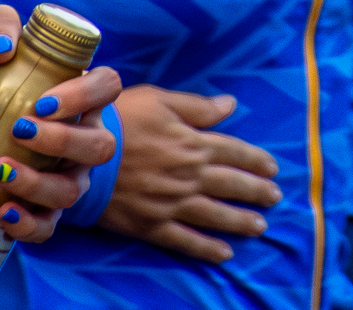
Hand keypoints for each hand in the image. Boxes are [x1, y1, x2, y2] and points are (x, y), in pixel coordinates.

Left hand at [0, 6, 122, 244]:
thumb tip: (3, 48)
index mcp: (77, 96)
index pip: (108, 86)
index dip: (86, 95)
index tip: (44, 101)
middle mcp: (81, 138)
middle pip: (100, 145)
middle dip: (62, 142)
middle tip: (19, 131)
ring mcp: (65, 177)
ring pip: (74, 190)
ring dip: (39, 184)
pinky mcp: (39, 208)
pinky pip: (48, 226)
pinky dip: (29, 223)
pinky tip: (3, 213)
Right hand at [97, 85, 283, 263]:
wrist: (77, 153)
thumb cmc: (117, 119)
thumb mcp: (158, 100)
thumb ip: (197, 106)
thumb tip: (230, 105)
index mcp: (192, 142)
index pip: (235, 152)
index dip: (256, 160)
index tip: (273, 168)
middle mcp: (188, 174)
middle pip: (232, 184)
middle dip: (257, 191)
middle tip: (275, 197)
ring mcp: (171, 202)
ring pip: (215, 215)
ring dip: (241, 221)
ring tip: (260, 226)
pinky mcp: (150, 224)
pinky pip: (185, 240)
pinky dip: (206, 248)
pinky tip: (224, 253)